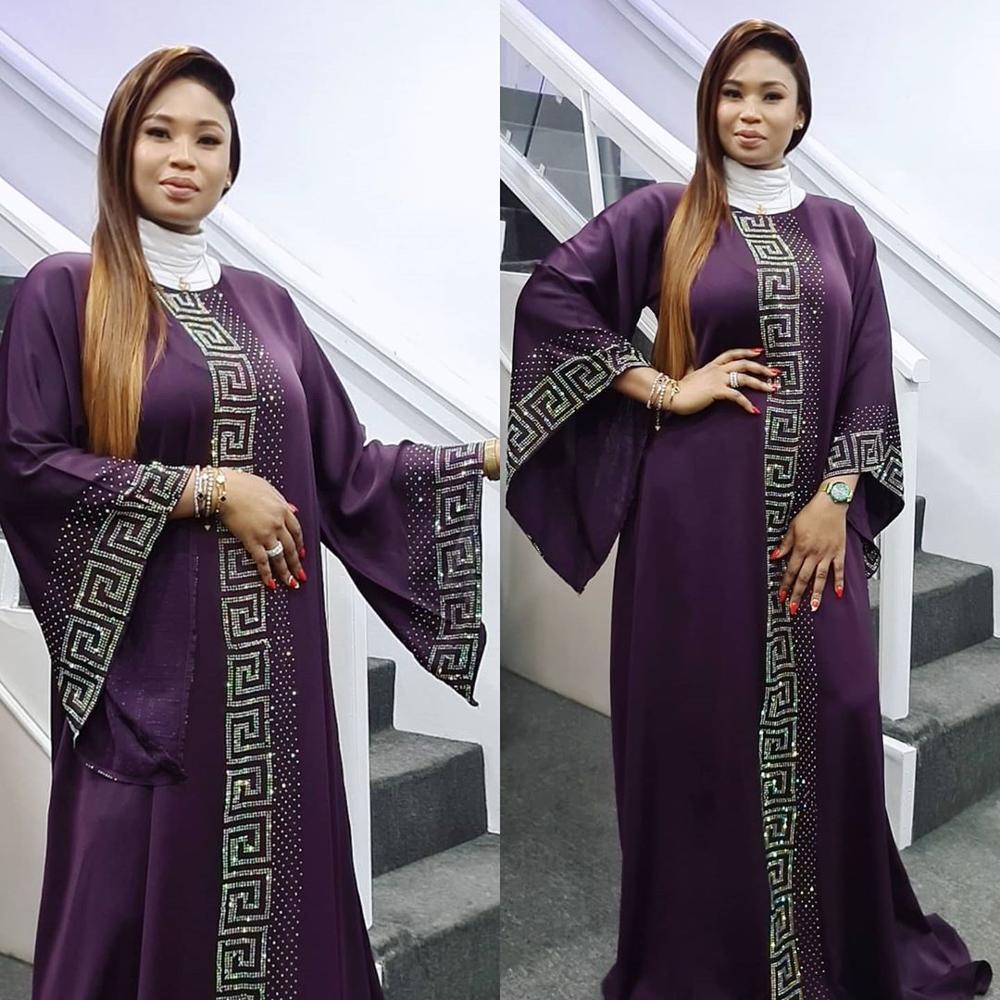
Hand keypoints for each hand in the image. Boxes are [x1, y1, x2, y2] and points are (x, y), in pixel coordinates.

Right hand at [218, 469, 305, 590]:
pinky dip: (267, 574)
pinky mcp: (251, 541)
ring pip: (280, 557)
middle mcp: (277, 523)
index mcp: (283, 509)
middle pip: (291, 547)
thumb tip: (292, 510)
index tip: (302, 553)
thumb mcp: (269, 489)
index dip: (300, 544)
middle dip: (297, 563)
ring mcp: (265, 533)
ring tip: (291, 583)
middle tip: (301, 574)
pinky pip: (262, 561)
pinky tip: (271, 583)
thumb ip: (282, 501)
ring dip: (286, 572)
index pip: (297, 531)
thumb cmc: (243, 485)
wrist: (225, 489)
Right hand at [666, 347, 779, 416]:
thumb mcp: (690, 377)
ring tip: (773, 389)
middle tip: (775, 372)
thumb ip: (695, 372)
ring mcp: (717, 379)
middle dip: (762, 367)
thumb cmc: (679, 389)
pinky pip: (737, 396)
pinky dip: (747, 403)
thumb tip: (692, 370)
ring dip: (761, 384)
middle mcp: (717, 370)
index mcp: (712, 366)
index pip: (732, 353)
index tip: (759, 352)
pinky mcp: (716, 391)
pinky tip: (754, 410)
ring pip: (745, 378)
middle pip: (744, 363)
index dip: (746, 351)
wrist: (671, 395)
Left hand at [770, 494, 846, 614]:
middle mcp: (813, 553)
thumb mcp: (792, 527)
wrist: (830, 504)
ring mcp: (827, 554)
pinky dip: (839, 581)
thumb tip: (774, 556)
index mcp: (800, 548)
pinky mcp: (839, 552)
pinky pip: (839, 569)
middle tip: (793, 608)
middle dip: (797, 594)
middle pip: (804, 578)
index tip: (781, 597)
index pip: (790, 571)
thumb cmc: (811, 514)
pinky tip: (837, 593)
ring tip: (813, 607)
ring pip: (820, 577)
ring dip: (816, 594)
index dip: (785, 585)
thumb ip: (785, 544)